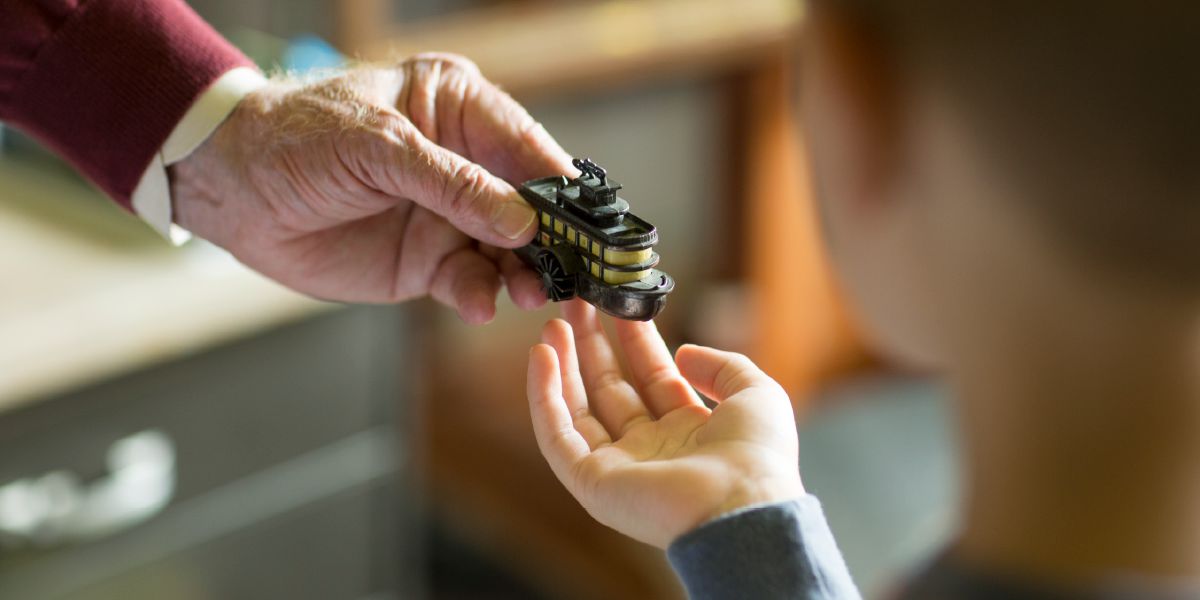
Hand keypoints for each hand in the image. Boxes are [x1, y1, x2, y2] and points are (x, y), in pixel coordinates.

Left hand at [171, 54, 574, 322]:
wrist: (231, 190)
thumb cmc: (295, 140)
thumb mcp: (377, 147)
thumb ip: (452, 185)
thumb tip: (521, 221)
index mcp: (457, 108)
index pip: (525, 145)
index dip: (558, 185)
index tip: (592, 221)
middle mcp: (463, 163)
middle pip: (529, 205)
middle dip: (552, 239)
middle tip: (572, 271)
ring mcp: (448, 215)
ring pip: (508, 251)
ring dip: (522, 274)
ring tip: (527, 293)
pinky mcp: (427, 261)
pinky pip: (469, 282)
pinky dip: (478, 295)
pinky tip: (477, 302)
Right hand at [526, 300, 804, 548]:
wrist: (742, 507)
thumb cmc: (758, 457)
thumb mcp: (756, 393)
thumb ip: (723, 366)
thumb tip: (684, 352)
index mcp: (689, 432)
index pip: (653, 377)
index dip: (635, 341)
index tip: (621, 304)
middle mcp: (651, 450)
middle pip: (611, 390)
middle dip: (592, 346)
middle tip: (576, 304)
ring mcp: (618, 467)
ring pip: (578, 410)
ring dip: (562, 366)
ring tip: (553, 324)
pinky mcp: (592, 483)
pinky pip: (558, 435)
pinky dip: (545, 396)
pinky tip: (541, 355)